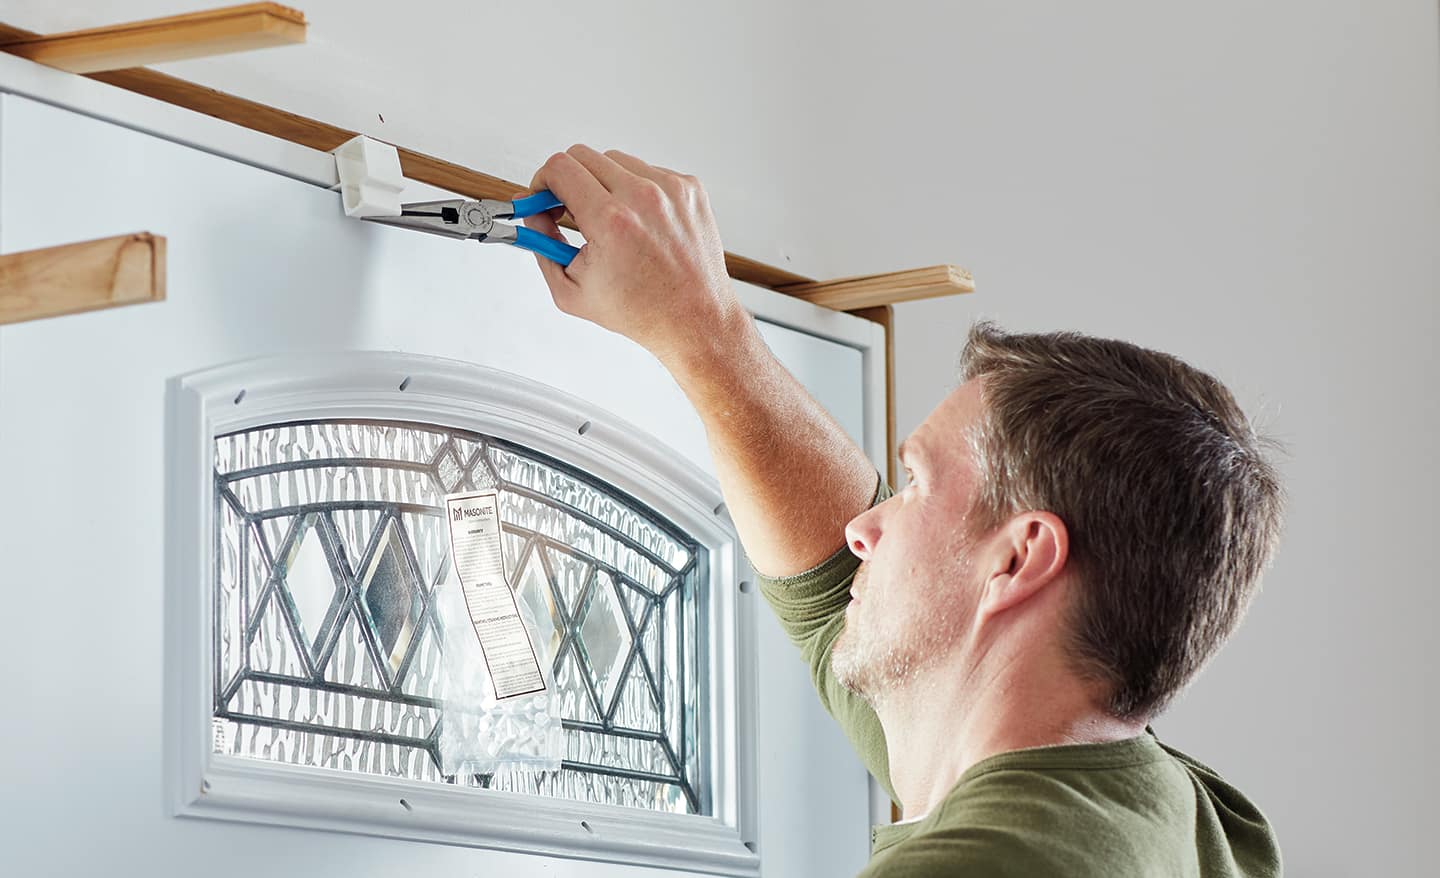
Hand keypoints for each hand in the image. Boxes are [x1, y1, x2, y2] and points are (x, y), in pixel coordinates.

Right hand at [523, 145, 746, 370]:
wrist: (694, 320)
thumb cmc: (641, 311)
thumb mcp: (571, 290)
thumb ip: (541, 245)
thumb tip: (533, 214)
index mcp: (611, 220)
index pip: (560, 168)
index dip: (542, 181)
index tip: (543, 196)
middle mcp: (644, 197)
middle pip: (584, 157)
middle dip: (568, 182)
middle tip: (568, 209)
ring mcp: (671, 189)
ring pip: (616, 162)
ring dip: (603, 185)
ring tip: (610, 222)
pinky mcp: (689, 188)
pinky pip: (648, 172)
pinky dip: (636, 191)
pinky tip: (639, 223)